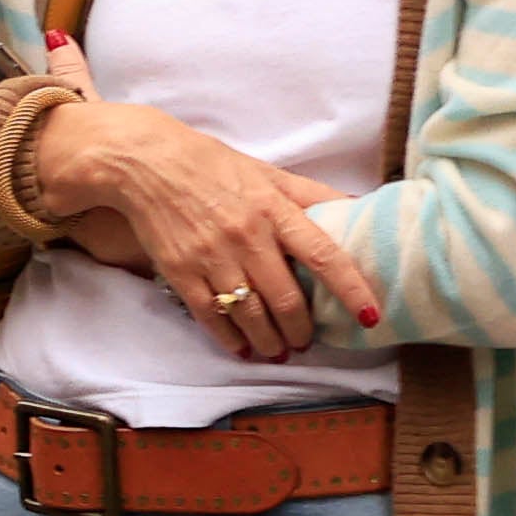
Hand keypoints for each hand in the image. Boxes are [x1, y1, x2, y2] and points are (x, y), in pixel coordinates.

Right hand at [27, 87, 384, 356]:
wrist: (145, 164)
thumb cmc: (212, 165)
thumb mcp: (268, 173)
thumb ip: (311, 195)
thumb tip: (356, 208)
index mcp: (275, 211)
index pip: (324, 256)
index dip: (351, 290)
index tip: (370, 316)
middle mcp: (248, 238)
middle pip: (286, 299)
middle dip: (301, 330)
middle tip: (306, 342)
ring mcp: (212, 258)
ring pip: (250, 315)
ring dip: (269, 341)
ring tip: (278, 351)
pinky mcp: (180, 272)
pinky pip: (210, 316)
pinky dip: (229, 338)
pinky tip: (241, 348)